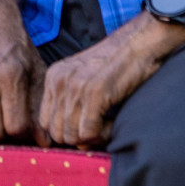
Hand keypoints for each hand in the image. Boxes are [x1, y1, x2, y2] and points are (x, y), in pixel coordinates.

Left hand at [37, 13, 184, 146]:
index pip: (45, 122)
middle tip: (99, 128)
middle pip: (57, 133)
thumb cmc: (118, 64)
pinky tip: (112, 122)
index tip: (85, 128)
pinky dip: (102, 135)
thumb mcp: (84, 79)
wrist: (139, 42)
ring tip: (107, 123)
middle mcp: (60, 81)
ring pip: (71, 136)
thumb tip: (75, 143)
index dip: (65, 132)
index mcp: (54, 77)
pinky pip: (89, 132)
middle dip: (79, 138)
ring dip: (91, 138)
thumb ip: (73, 105)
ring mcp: (75, 86)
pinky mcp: (94, 93)